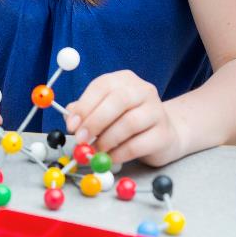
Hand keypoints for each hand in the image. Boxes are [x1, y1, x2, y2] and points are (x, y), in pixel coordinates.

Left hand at [65, 70, 183, 165]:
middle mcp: (143, 90)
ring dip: (107, 140)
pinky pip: (139, 144)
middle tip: (82, 139)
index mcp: (124, 79)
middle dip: (95, 122)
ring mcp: (157, 110)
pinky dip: (120, 153)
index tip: (72, 125)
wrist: (163, 134)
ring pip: (129, 123)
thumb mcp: (105, 111)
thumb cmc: (126, 120)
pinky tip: (112, 157)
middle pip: (118, 101)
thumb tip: (71, 121)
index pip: (102, 86)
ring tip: (97, 151)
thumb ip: (86, 113)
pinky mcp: (164, 134)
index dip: (85, 106)